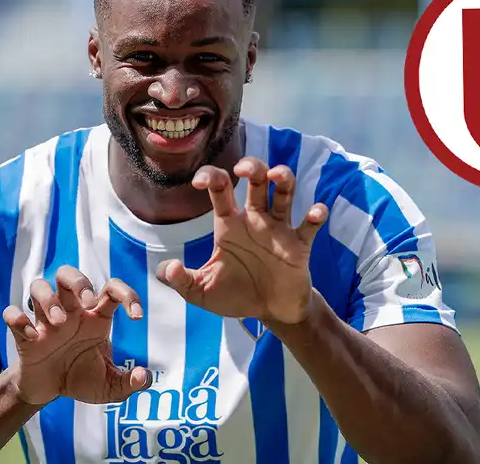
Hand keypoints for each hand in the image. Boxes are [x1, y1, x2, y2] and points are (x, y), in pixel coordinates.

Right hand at [1, 266, 151, 405]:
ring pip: (39, 286)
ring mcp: (45, 320)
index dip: (128, 295)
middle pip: (68, 274)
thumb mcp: (109, 386)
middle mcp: (70, 311)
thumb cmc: (81, 378)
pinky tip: (33, 337)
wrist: (48, 392)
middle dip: (79, 281)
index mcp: (95, 316)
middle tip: (88, 303)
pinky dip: (19, 319)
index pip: (111, 289)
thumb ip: (129, 383)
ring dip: (49, 299)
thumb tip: (143, 377)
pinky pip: (13, 314)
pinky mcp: (23, 334)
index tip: (137, 317)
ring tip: (59, 322)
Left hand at [157, 157, 328, 324]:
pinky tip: (315, 212)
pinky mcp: (299, 245)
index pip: (220, 189)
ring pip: (284, 193)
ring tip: (276, 176)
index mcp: (229, 224)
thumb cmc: (236, 295)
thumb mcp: (202, 292)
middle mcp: (255, 219)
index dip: (211, 176)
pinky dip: (315, 215)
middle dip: (252, 166)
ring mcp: (279, 229)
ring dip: (283, 178)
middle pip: (256, 180)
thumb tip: (164, 269)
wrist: (271, 313)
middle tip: (243, 169)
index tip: (200, 182)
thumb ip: (181, 281)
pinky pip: (310, 226)